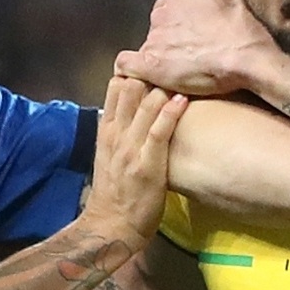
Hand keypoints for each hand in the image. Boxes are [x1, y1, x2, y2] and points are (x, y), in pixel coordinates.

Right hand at [81, 69, 184, 243]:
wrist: (111, 226)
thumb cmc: (115, 195)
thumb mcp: (109, 157)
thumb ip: (119, 135)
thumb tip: (132, 117)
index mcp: (106, 131)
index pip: (116, 89)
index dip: (134, 72)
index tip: (153, 63)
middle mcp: (116, 134)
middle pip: (130, 90)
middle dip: (150, 74)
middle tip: (173, 65)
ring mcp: (131, 148)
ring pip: (145, 105)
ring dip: (164, 88)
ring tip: (183, 75)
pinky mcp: (147, 164)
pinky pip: (158, 131)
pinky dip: (170, 113)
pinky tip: (182, 99)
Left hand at [118, 0, 273, 97]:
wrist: (250, 56)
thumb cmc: (247, 24)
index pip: (169, 8)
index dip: (182, 24)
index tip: (196, 35)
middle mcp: (162, 14)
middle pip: (158, 27)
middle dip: (172, 39)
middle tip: (193, 54)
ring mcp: (155, 39)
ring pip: (149, 46)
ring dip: (161, 56)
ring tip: (184, 71)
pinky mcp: (150, 64)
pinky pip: (127, 64)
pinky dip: (133, 70)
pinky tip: (148, 76)